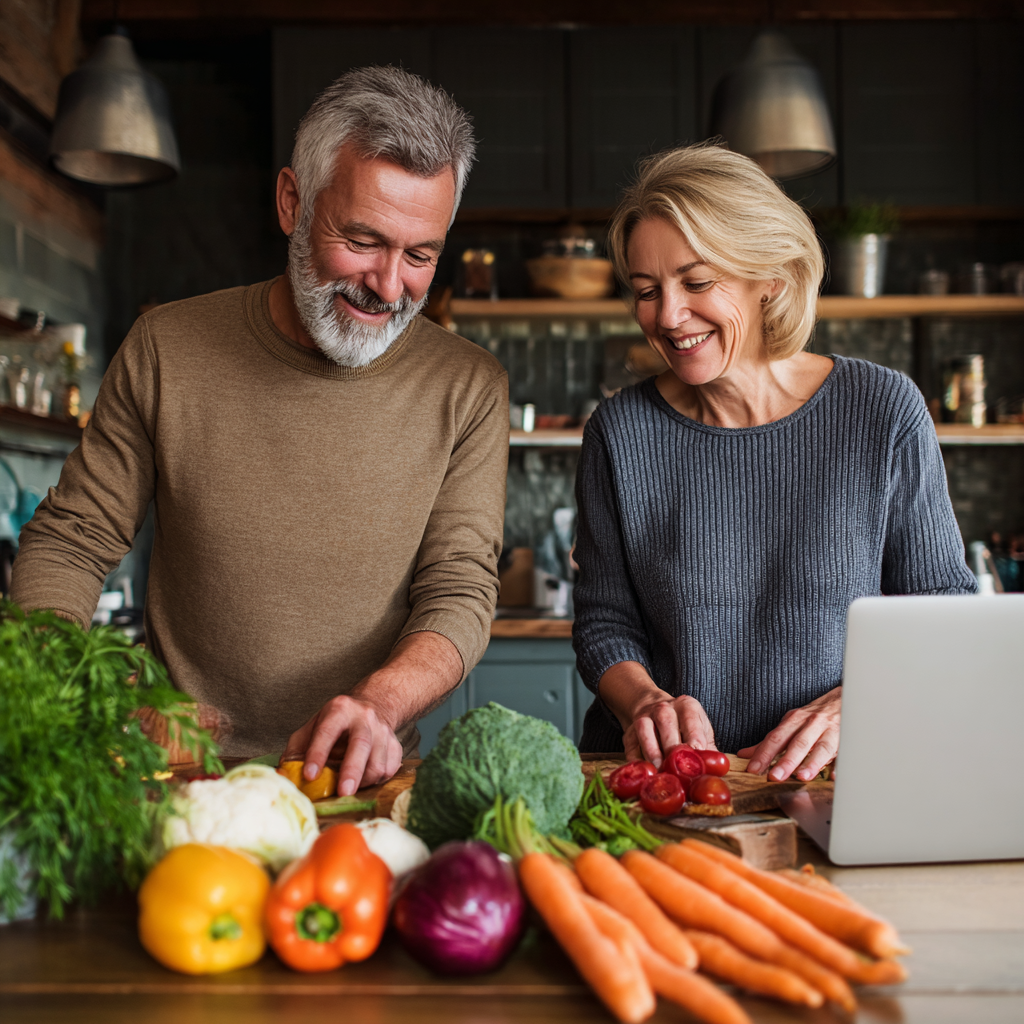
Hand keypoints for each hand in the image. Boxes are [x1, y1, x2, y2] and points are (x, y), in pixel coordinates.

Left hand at [283, 694, 403, 796]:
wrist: (373, 706)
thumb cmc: (336, 724)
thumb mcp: (312, 727)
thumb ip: (296, 750)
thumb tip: (283, 777)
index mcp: (339, 710)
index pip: (327, 731)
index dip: (318, 753)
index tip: (310, 774)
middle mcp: (364, 717)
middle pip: (360, 744)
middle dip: (352, 770)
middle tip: (343, 792)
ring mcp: (383, 731)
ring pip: (378, 762)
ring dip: (363, 782)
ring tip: (350, 788)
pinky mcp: (396, 745)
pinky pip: (389, 770)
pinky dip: (376, 781)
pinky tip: (365, 780)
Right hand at [624, 694, 716, 766]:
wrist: (653, 708)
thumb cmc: (684, 723)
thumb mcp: (700, 727)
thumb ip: (708, 746)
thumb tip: (716, 770)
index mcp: (687, 706)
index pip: (690, 719)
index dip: (694, 738)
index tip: (697, 755)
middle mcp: (664, 708)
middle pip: (666, 723)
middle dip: (672, 746)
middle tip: (679, 768)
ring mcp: (644, 718)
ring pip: (645, 731)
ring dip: (652, 752)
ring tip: (660, 771)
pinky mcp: (629, 733)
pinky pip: (631, 746)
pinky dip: (636, 760)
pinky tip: (645, 773)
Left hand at [738, 686, 841, 781]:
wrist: (844, 700)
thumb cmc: (814, 716)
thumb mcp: (791, 723)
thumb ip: (770, 741)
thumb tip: (745, 755)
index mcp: (795, 720)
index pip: (776, 737)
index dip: (763, 753)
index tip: (752, 768)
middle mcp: (812, 724)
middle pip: (798, 743)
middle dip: (786, 760)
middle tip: (774, 776)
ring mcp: (832, 731)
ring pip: (822, 748)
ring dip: (812, 763)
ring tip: (802, 776)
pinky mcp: (848, 740)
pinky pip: (845, 754)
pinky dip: (839, 765)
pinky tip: (833, 777)